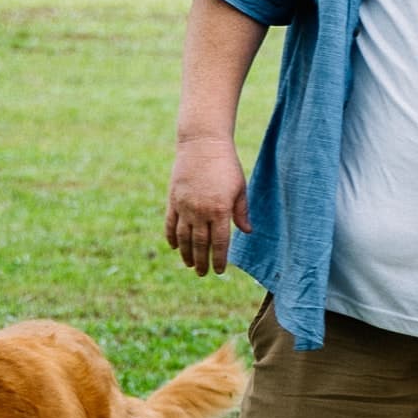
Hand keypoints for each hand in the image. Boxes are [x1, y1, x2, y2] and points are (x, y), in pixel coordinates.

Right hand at [166, 132, 249, 276]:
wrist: (202, 144)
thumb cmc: (226, 165)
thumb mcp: (240, 188)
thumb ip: (242, 212)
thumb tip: (247, 232)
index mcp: (220, 210)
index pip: (219, 242)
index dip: (219, 259)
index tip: (220, 270)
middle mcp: (200, 211)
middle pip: (200, 244)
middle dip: (202, 262)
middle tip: (203, 274)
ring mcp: (184, 206)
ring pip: (183, 237)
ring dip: (186, 254)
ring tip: (190, 265)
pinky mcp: (173, 199)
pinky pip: (170, 224)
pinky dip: (171, 237)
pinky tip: (175, 247)